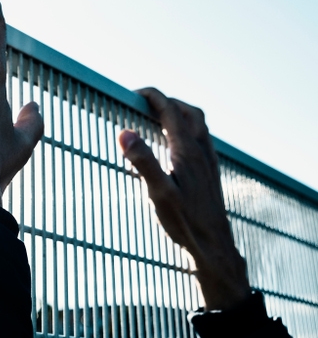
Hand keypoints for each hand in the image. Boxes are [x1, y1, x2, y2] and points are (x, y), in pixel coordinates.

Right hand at [118, 88, 250, 309]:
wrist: (213, 244)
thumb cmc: (184, 222)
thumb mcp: (157, 192)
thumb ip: (142, 161)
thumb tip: (124, 133)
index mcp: (186, 151)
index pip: (169, 110)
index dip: (152, 96)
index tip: (134, 93)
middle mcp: (201, 150)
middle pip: (187, 111)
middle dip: (166, 100)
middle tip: (144, 103)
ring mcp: (208, 160)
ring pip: (198, 123)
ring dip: (179, 112)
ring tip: (159, 116)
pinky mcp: (211, 171)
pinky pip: (202, 137)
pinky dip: (187, 128)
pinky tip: (177, 143)